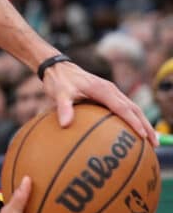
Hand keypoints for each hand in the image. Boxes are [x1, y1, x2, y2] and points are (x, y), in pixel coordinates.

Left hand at [43, 62, 157, 144]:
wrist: (58, 68)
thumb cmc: (59, 81)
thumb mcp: (59, 93)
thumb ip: (63, 108)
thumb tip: (64, 125)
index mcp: (103, 90)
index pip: (123, 108)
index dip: (134, 122)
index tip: (142, 136)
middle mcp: (111, 90)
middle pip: (135, 109)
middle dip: (146, 126)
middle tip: (154, 143)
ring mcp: (111, 93)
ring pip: (133, 109)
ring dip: (143, 124)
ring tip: (151, 141)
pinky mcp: (108, 96)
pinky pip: (124, 109)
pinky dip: (133, 120)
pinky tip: (132, 133)